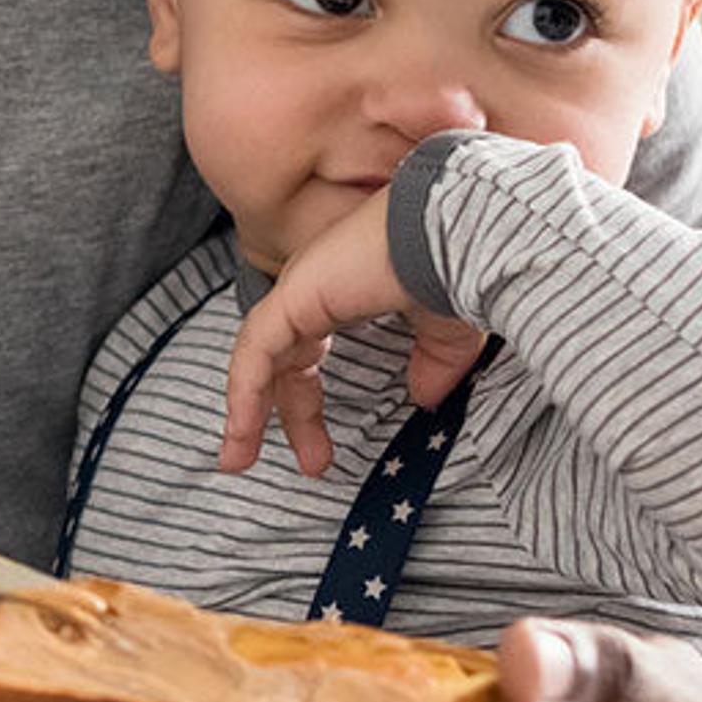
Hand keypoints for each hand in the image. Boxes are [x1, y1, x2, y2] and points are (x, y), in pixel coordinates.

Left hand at [218, 185, 487, 475]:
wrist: (461, 237)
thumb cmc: (460, 271)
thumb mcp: (449, 333)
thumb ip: (434, 363)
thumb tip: (425, 398)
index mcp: (347, 290)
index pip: (309, 349)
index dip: (306, 398)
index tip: (320, 448)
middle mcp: (317, 287)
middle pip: (286, 360)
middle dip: (291, 415)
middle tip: (310, 464)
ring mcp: (301, 289)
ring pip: (258, 358)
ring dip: (248, 412)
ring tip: (240, 460)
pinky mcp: (294, 297)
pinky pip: (253, 352)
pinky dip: (243, 393)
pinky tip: (240, 432)